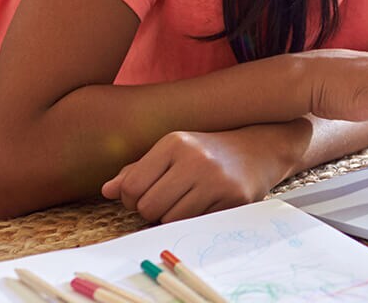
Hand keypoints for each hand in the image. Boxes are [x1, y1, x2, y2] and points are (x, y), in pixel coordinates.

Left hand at [100, 120, 309, 222]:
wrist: (259, 149)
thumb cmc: (207, 152)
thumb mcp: (172, 151)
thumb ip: (137, 170)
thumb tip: (108, 190)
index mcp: (173, 143)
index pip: (131, 187)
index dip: (132, 198)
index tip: (146, 194)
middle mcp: (194, 159)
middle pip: (149, 207)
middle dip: (151, 211)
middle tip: (167, 201)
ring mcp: (215, 180)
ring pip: (170, 220)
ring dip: (173, 217)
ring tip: (187, 202)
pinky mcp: (233, 198)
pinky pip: (195, 224)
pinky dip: (194, 220)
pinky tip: (205, 204)